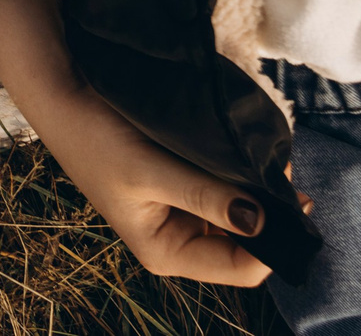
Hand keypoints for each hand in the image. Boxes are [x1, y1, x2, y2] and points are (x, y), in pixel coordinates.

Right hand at [0, 0, 279, 287]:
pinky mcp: (182, 179)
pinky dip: (241, 169)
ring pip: (241, 210)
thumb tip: (262, 222)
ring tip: (266, 152)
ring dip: (257, 185)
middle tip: (282, 165)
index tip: (298, 197)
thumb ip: (206, 197)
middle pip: (247, 241)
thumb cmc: (96, 138)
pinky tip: (248, 146)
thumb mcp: (150, 172)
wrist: (62, 92)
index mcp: (168, 252)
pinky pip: (226, 184)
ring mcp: (182, 208)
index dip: (275, 242)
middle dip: (270, 209)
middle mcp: (180, 238)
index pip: (244, 268)